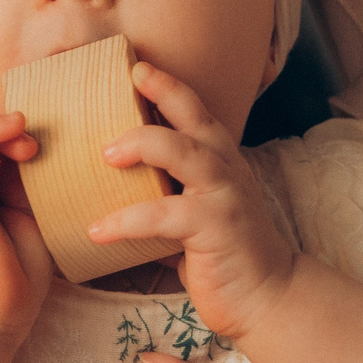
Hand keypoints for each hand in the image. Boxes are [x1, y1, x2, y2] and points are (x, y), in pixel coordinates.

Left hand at [87, 60, 298, 342]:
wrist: (267, 298)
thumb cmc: (221, 254)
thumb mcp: (193, 211)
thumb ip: (165, 190)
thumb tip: (109, 180)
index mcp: (219, 159)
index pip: (194, 109)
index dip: (167, 84)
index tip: (134, 64)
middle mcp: (225, 167)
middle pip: (193, 115)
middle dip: (162, 90)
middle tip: (128, 78)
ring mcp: (224, 195)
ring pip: (183, 152)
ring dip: (141, 145)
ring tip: (104, 155)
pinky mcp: (215, 228)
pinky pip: (163, 215)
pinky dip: (126, 221)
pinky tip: (96, 231)